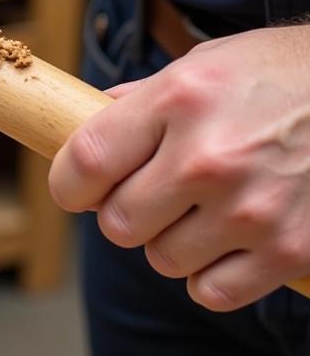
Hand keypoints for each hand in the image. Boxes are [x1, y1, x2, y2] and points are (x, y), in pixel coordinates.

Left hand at [49, 26, 309, 309]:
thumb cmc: (282, 74)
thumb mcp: (206, 63)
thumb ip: (142, 100)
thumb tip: (86, 123)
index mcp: (179, 99)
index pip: (84, 164)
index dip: (67, 185)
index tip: (77, 188)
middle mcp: (210, 157)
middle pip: (117, 224)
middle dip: (126, 212)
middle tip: (156, 195)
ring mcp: (252, 208)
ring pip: (162, 260)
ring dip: (173, 242)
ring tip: (206, 209)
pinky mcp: (291, 250)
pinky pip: (211, 291)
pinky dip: (213, 275)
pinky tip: (232, 242)